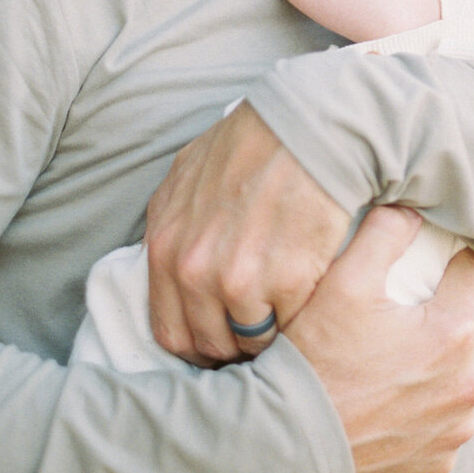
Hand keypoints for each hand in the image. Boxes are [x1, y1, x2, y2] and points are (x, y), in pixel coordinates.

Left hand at [145, 102, 350, 364]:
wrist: (307, 127)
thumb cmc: (251, 143)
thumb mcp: (185, 177)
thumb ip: (170, 226)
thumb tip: (164, 258)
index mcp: (165, 249)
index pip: (170, 331)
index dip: (198, 342)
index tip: (221, 337)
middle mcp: (195, 272)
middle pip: (211, 344)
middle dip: (235, 342)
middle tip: (259, 327)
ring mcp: (240, 281)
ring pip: (253, 341)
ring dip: (271, 330)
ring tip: (287, 306)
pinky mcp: (287, 282)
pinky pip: (292, 322)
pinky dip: (302, 312)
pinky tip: (309, 286)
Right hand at [285, 206, 473, 472]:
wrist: (285, 443)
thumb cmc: (315, 357)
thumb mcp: (344, 281)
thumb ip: (385, 232)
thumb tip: (414, 208)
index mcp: (453, 331)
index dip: (453, 262)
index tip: (434, 263)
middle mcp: (467, 383)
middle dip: (453, 311)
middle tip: (412, 311)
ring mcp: (456, 427)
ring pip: (466, 373)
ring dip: (446, 361)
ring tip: (401, 356)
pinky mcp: (439, 460)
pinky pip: (449, 420)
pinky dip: (431, 407)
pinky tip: (395, 398)